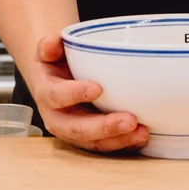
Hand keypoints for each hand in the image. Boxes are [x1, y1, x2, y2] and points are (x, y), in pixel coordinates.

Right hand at [28, 34, 148, 152]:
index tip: (98, 88)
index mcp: (46, 94)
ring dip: (119, 141)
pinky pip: (105, 147)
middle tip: (129, 121)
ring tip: (142, 132)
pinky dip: (124, 145)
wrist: (54, 81)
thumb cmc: (55, 64)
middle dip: (104, 127)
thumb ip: (50, 45)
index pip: (56, 96)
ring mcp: (73, 132)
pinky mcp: (89, 140)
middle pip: (77, 129)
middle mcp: (57, 119)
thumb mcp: (49, 51)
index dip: (75, 94)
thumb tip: (53, 42)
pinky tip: (141, 138)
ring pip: (93, 143)